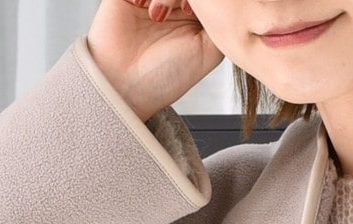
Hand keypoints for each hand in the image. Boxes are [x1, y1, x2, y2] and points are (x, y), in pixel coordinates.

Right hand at [87, 0, 225, 121]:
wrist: (127, 87)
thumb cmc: (167, 77)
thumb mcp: (209, 52)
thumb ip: (220, 22)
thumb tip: (225, 4)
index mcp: (194, 16)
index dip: (202, 1)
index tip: (193, 14)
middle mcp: (173, 4)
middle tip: (183, 11)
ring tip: (157, 15)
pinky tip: (139, 6)